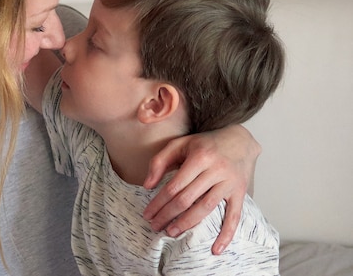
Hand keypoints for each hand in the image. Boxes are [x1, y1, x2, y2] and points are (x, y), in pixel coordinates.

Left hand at [142, 125, 259, 254]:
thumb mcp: (180, 144)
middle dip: (168, 215)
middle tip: (155, 226)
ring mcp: (229, 182)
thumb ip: (160, 161)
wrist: (239, 140)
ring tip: (171, 232)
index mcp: (199, 157)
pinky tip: (215, 249)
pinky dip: (226, 234)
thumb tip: (147, 186)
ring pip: (206, 208)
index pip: (174, 186)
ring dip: (187, 224)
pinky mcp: (240, 192)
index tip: (147, 214)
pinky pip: (234, 217)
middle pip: (187, 199)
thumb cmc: (204, 144)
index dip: (158, 202)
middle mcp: (216, 170)